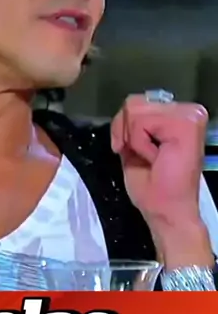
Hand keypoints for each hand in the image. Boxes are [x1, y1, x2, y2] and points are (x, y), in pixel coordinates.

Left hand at [110, 94, 213, 268]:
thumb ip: (132, 122)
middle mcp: (187, 110)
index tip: (134, 151)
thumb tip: (127, 107)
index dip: (124, 127)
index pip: (136, 102)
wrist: (168, 211)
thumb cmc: (154, 187)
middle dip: (126, 132)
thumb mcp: (133, 145)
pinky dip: (139, 143)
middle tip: (143, 156)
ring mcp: (189, 115)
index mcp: (176, 115)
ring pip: (135, 110)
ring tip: (151, 158)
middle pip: (133, 103)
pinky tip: (156, 158)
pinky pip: (141, 122)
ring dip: (134, 139)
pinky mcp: (187, 123)